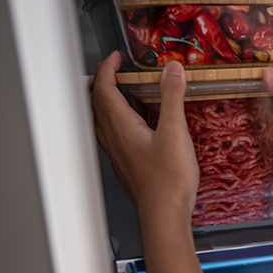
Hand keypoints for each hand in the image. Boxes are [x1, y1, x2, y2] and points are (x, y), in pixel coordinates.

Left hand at [92, 52, 198, 223]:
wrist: (165, 214)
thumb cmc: (168, 180)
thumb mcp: (176, 132)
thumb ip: (172, 97)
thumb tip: (171, 70)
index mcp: (121, 126)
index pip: (104, 89)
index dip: (108, 69)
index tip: (116, 57)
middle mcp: (113, 139)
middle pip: (96, 104)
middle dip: (102, 82)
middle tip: (112, 70)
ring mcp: (118, 154)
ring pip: (101, 121)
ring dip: (105, 102)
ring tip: (118, 93)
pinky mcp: (126, 166)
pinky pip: (112, 136)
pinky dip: (116, 120)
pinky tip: (133, 125)